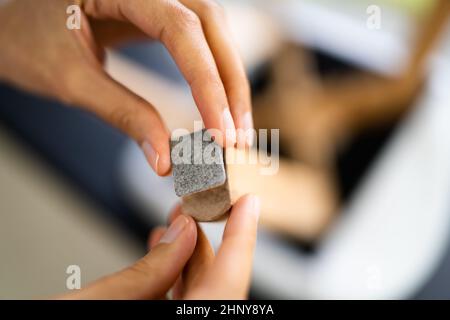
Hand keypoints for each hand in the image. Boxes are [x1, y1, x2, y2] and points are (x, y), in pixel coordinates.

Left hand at [0, 0, 252, 174]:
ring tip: (235, 128)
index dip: (205, 81)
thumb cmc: (26, 43)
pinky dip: (212, 75)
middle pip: (209, 24)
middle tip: (236, 136)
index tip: (218, 130)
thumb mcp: (70, 81)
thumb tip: (165, 160)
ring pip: (211, 31)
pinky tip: (218, 104)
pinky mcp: (156, 13)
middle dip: (228, 83)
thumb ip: (123, 115)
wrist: (10, 28)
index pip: (180, 28)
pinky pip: (197, 40)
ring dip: (228, 81)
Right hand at [59, 194, 259, 298]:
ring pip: (197, 295)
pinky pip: (177, 304)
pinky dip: (170, 279)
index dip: (242, 238)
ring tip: (173, 226)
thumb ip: (149, 271)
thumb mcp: (100, 304)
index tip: (249, 205)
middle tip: (192, 210)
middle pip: (214, 286)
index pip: (229, 281)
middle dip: (204, 243)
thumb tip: (182, 233)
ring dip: (186, 259)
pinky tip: (159, 256)